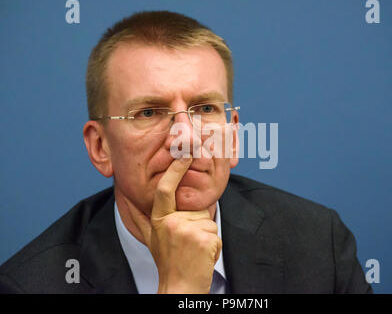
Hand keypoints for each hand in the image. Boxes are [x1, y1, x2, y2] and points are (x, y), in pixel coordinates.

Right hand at [128, 155, 221, 293]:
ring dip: (206, 236)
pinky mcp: (204, 239)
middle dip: (199, 223)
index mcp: (159, 219)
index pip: (166, 189)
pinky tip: (202, 256)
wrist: (179, 287)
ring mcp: (187, 231)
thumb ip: (141, 218)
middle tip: (189, 243)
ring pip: (208, 221)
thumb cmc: (168, 261)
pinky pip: (215, 233)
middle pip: (197, 209)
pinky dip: (213, 246)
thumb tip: (125, 200)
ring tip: (194, 251)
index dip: (176, 169)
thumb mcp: (152, 238)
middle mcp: (171, 223)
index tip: (185, 154)